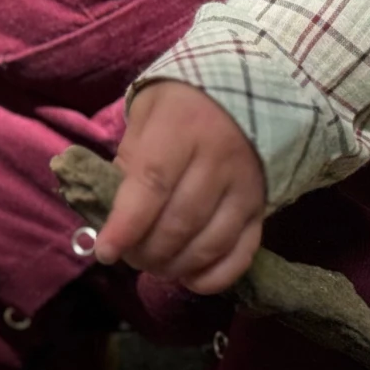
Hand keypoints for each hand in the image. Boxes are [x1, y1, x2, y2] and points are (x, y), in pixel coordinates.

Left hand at [93, 80, 264, 294]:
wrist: (248, 89)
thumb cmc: (184, 100)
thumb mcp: (147, 111)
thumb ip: (130, 156)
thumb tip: (116, 209)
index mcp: (183, 128)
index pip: (152, 184)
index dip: (127, 224)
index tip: (106, 251)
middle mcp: (219, 159)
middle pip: (179, 222)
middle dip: (147, 251)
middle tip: (128, 256)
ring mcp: (246, 186)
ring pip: (209, 243)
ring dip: (175, 266)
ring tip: (154, 265)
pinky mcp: (263, 208)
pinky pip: (242, 253)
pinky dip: (214, 277)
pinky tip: (190, 279)